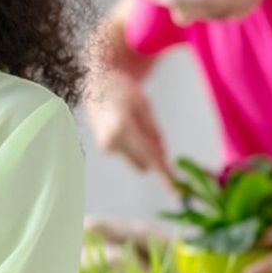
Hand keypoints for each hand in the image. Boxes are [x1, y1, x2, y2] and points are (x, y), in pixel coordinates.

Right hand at [84, 72, 174, 186]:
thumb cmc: (121, 89)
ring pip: (138, 158)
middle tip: (155, 133)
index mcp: (122, 128)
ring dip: (144, 149)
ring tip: (136, 123)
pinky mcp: (105, 148)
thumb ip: (153, 132)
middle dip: (155, 154)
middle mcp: (112, 141)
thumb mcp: (144, 105)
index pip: (149, 157)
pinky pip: (129, 153)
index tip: (175, 189)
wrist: (95, 83)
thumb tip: (162, 155)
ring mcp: (106, 146)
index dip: (164, 173)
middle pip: (144, 162)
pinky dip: (135, 145)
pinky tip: (127, 125)